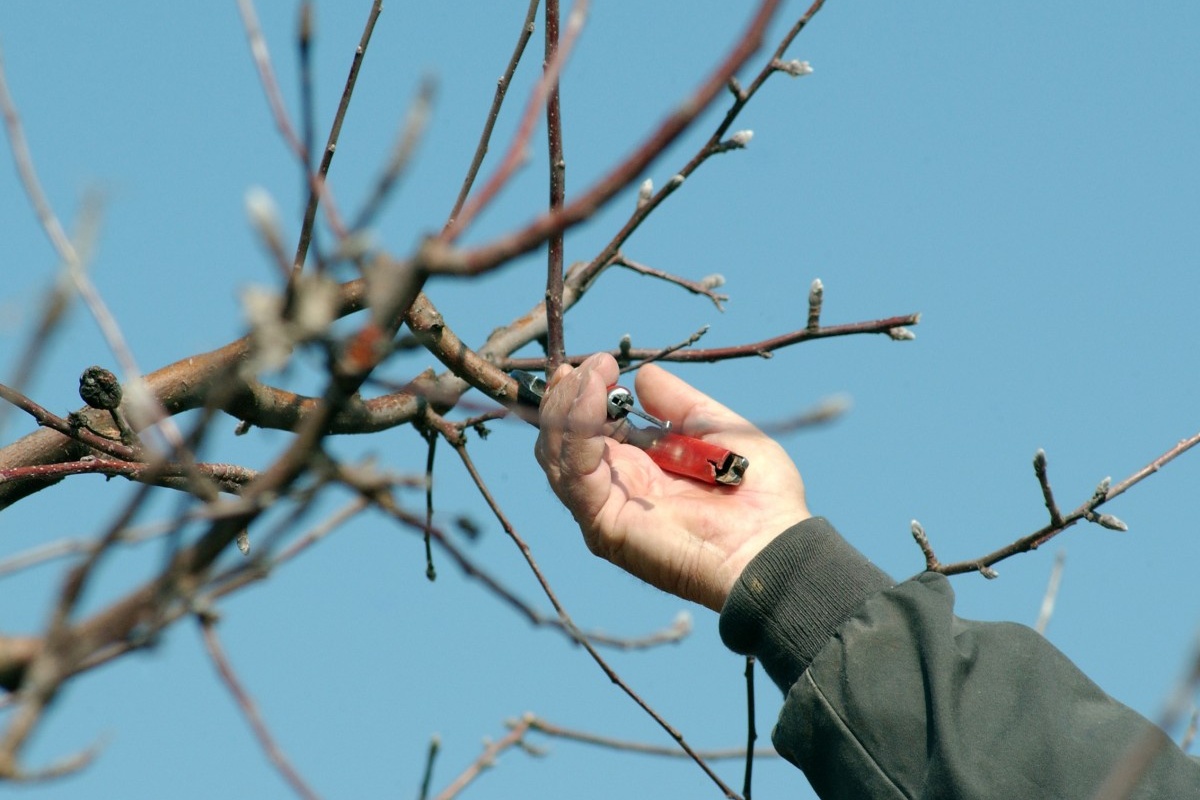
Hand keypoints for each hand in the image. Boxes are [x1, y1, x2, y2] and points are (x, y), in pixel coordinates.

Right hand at [535, 353, 810, 610]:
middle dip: (567, 396)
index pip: (587, 428)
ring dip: (567, 407)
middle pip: (560, 439)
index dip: (584, 392)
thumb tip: (644, 376)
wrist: (773, 544)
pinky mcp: (605, 525)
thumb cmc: (759, 498)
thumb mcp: (718, 432)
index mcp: (638, 469)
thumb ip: (679, 406)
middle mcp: (614, 489)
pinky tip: (594, 399)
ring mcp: (604, 509)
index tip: (602, 361)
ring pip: (556, 454)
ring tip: (593, 375)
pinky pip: (575, 474)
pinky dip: (576, 432)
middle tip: (594, 364)